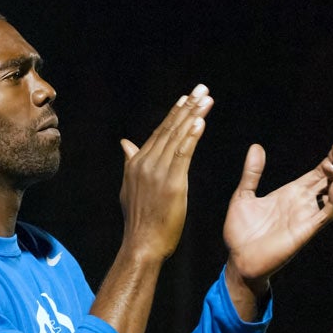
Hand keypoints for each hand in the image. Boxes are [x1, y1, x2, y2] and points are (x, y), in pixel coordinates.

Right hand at [119, 84, 213, 261]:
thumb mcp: (129, 187)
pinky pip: (183, 154)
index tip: (185, 98)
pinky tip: (200, 121)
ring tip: (206, 99)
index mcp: (136, 163)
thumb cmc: (140, 220)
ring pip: (178, 137)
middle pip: (169, 129)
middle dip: (187, 107)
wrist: (142, 243)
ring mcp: (157, 172)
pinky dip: (192, 136)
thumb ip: (130, 162)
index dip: (174, 114)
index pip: (158, 133)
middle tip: (201, 89)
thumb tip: (126, 143)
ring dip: (193, 115)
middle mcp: (145, 163)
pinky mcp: (172, 182)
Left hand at [224, 141, 332, 292]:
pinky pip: (324, 214)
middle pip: (327, 180)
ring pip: (331, 195)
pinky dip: (332, 201)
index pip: (316, 173)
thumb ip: (252, 173)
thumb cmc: (240, 231)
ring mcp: (305, 217)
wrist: (238, 259)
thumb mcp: (243, 196)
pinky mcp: (305, 231)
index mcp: (289, 194)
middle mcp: (301, 204)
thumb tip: (256, 146)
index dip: (329, 159)